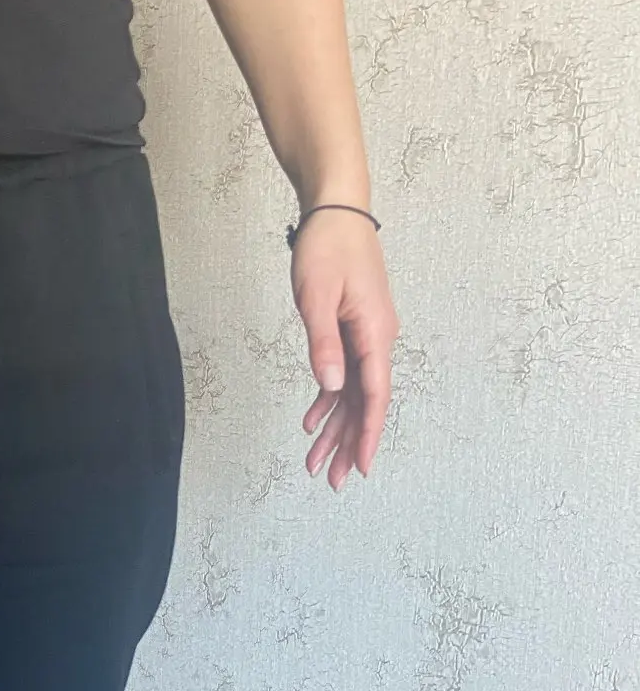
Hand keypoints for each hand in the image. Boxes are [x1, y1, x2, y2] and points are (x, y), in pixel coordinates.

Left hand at [291, 211, 397, 490]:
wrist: (336, 210)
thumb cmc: (327, 248)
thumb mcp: (317, 297)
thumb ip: (324, 345)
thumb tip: (332, 388)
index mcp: (374, 333)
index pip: (374, 395)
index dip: (367, 434)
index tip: (362, 466)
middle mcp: (376, 339)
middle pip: (365, 402)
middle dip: (348, 443)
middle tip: (332, 480)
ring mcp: (366, 335)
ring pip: (353, 393)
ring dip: (336, 428)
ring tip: (316, 462)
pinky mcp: (352, 329)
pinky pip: (344, 374)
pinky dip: (328, 400)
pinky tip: (314, 422)